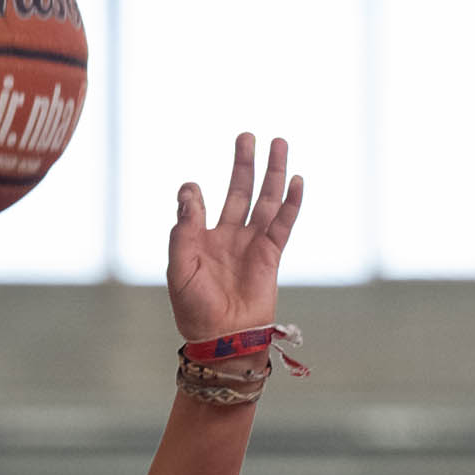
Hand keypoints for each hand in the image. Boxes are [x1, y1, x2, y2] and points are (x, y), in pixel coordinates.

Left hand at [165, 133, 302, 342]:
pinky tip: (296, 180)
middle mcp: (228, 237)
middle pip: (239, 191)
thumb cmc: (194, 309)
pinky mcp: (271, 255)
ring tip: (278, 143)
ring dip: (272, 172)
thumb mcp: (179, 269)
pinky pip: (283, 223)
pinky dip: (291, 202)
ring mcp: (251, 244)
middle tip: (246, 136)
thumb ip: (183, 230)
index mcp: (201, 240)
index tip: (193, 193)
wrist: (222, 338)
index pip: (199, 206)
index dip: (194, 195)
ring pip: (265, 200)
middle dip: (243, 163)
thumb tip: (191, 192)